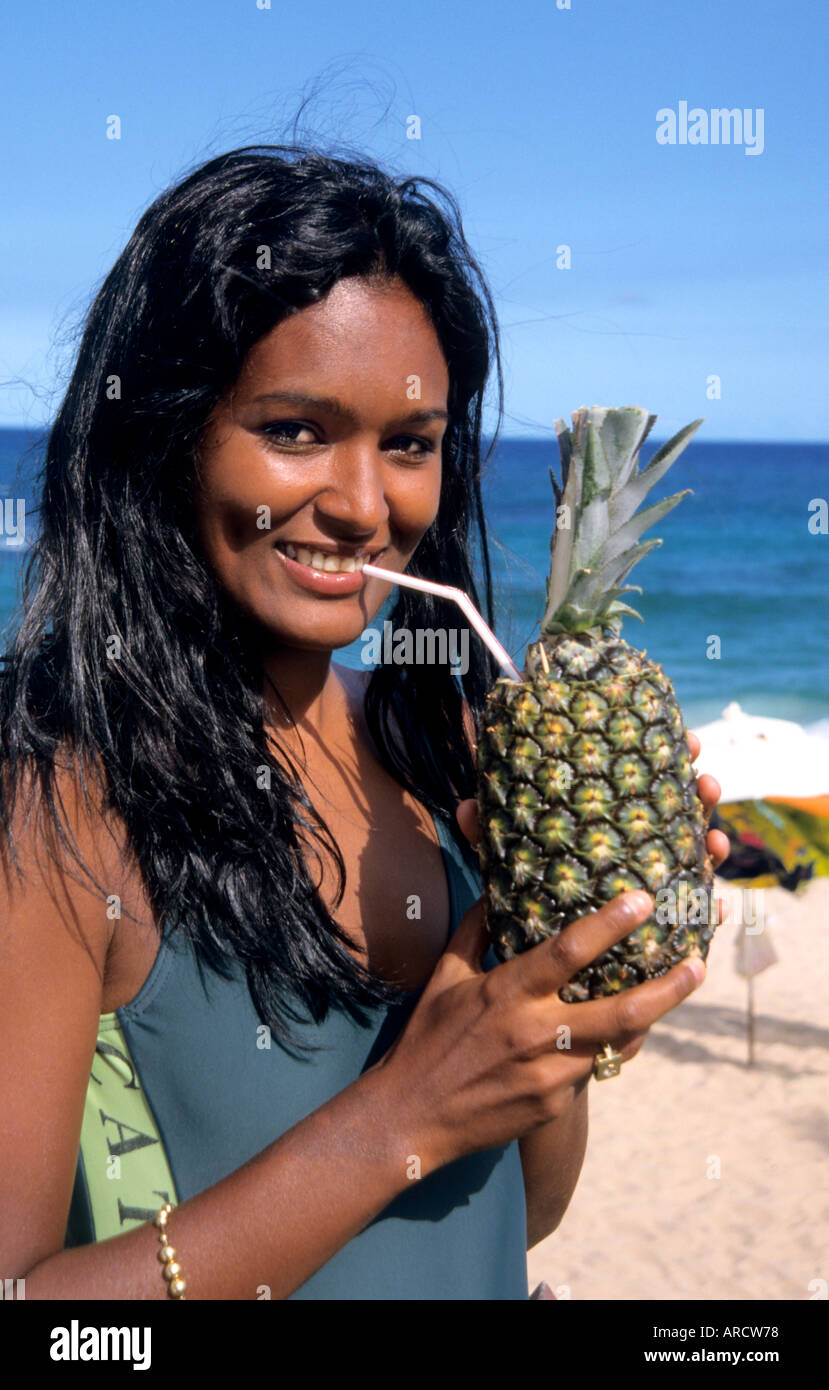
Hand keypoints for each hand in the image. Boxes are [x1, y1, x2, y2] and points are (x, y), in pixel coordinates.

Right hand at [373, 889, 705, 1172]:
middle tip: (699, 962)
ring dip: (653, 1015)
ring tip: (680, 985)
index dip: (611, 923)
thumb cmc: (427, 1039)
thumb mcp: (446, 975)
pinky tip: (631, 1026)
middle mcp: (536, 1033)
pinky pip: (597, 1068)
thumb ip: (476, 928)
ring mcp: (550, 1074)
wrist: (411, 1116)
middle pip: (623, 1010)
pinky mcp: (554, 1104)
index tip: (643, 899)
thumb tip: (498, 886)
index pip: (570, 951)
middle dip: (669, 987)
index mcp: (508, 992)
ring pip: (621, 1043)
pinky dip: (617, 1044)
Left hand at [457, 729, 731, 923]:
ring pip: (694, 858)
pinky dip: (708, 908)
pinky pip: (691, 914)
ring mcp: (654, 881)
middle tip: (706, 781)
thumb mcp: (509, 863)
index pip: (645, 782)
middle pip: (680, 811)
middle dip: (702, 794)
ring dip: (712, 844)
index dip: (671, 758)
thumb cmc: (524, 898)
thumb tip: (465, 808)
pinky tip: (718, 904)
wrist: (528, 972)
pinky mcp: (660, 924)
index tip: (689, 740)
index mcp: (608, 819)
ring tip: (715, 840)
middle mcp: (638, 844)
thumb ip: (491, 838)